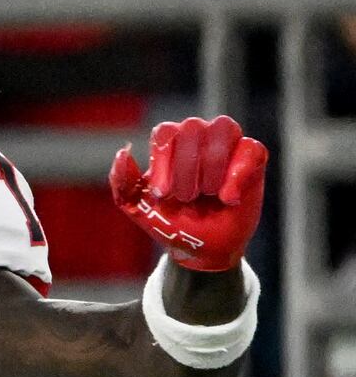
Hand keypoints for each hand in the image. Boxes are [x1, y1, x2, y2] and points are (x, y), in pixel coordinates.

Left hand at [109, 114, 267, 274]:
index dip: (163, 161)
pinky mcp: (253, 159)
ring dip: (212, 164)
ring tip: (208, 193)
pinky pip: (251, 149)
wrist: (201, 248)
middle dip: (186, 167)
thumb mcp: (138, 207)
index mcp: (169, 144)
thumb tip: (124, 151)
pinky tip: (228, 198)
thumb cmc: (170, 222)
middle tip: (186, 197)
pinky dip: (237, 174)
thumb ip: (123, 182)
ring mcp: (228, 145)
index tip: (162, 194)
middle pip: (192, 127)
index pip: (165, 132)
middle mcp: (198, 136)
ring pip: (222, 128)